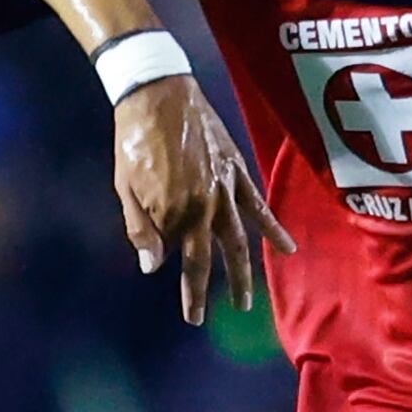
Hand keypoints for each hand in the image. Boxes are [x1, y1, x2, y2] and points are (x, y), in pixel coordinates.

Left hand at [110, 74, 291, 323]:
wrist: (157, 94)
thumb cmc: (133, 141)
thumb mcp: (124, 187)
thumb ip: (140, 229)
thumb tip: (153, 268)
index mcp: (174, 211)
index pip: (183, 261)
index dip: (187, 289)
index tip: (193, 317)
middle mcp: (204, 205)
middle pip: (210, 258)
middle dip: (208, 291)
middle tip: (212, 317)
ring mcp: (224, 188)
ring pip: (238, 239)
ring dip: (242, 272)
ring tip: (245, 302)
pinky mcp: (236, 172)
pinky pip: (259, 206)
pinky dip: (273, 229)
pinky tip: (287, 249)